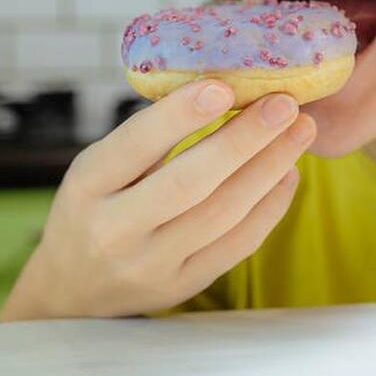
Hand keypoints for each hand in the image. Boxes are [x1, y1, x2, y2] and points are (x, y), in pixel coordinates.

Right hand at [0, 80, 314, 319]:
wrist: (75, 289)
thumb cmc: (96, 208)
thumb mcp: (98, 169)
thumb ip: (148, 137)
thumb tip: (223, 86)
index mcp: (86, 186)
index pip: (135, 146)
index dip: (179, 115)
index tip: (223, 86)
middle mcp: (114, 229)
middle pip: (189, 182)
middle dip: (245, 139)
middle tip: (285, 103)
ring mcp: (150, 264)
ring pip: (222, 213)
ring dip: (269, 167)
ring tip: (300, 130)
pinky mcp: (182, 286)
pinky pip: (238, 244)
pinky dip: (270, 205)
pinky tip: (289, 172)